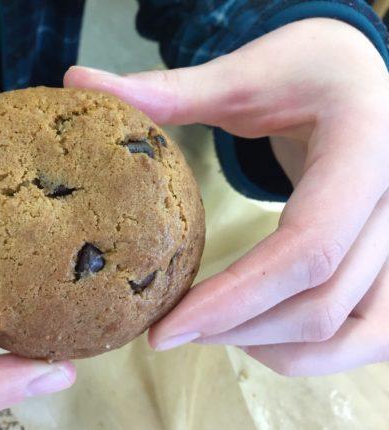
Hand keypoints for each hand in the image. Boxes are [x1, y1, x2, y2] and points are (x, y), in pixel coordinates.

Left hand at [65, 18, 388, 375]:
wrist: (359, 81)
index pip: (307, 250)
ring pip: (354, 335)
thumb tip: (76, 79)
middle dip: (238, 331)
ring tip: (206, 334)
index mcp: (365, 152)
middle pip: (323, 304)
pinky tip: (258, 336)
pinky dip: (316, 353)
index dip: (235, 299)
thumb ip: (167, 90)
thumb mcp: (245, 72)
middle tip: (166, 333)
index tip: (164, 327)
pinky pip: (372, 335)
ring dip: (275, 349)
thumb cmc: (306, 71)